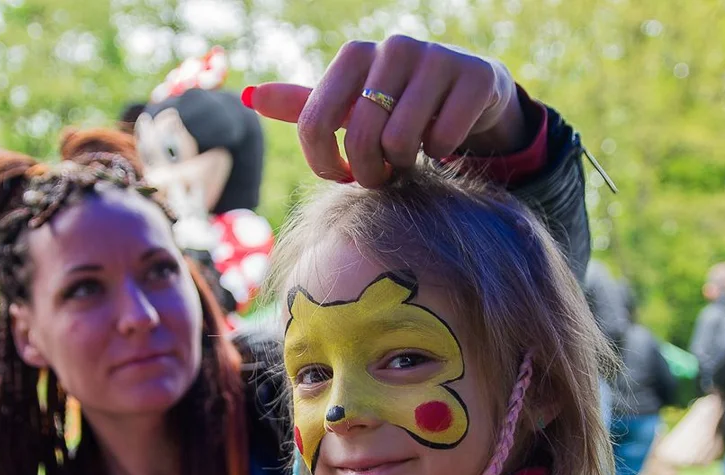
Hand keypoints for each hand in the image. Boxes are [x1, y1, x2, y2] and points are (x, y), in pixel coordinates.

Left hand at [246, 36, 525, 187]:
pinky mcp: (474, 77)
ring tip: (411, 156)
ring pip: (402, 140)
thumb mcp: (350, 108)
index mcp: (353, 55)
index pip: (315, 123)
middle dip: (369, 172)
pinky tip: (446, 139)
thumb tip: (251, 96)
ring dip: (405, 164)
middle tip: (382, 175)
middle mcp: (393, 47)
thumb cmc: (397, 106)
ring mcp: (437, 58)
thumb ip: (305, 106)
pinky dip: (443, 153)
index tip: (339, 176)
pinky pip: (443, 140)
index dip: (323, 163)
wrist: (468, 93)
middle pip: (360, 137)